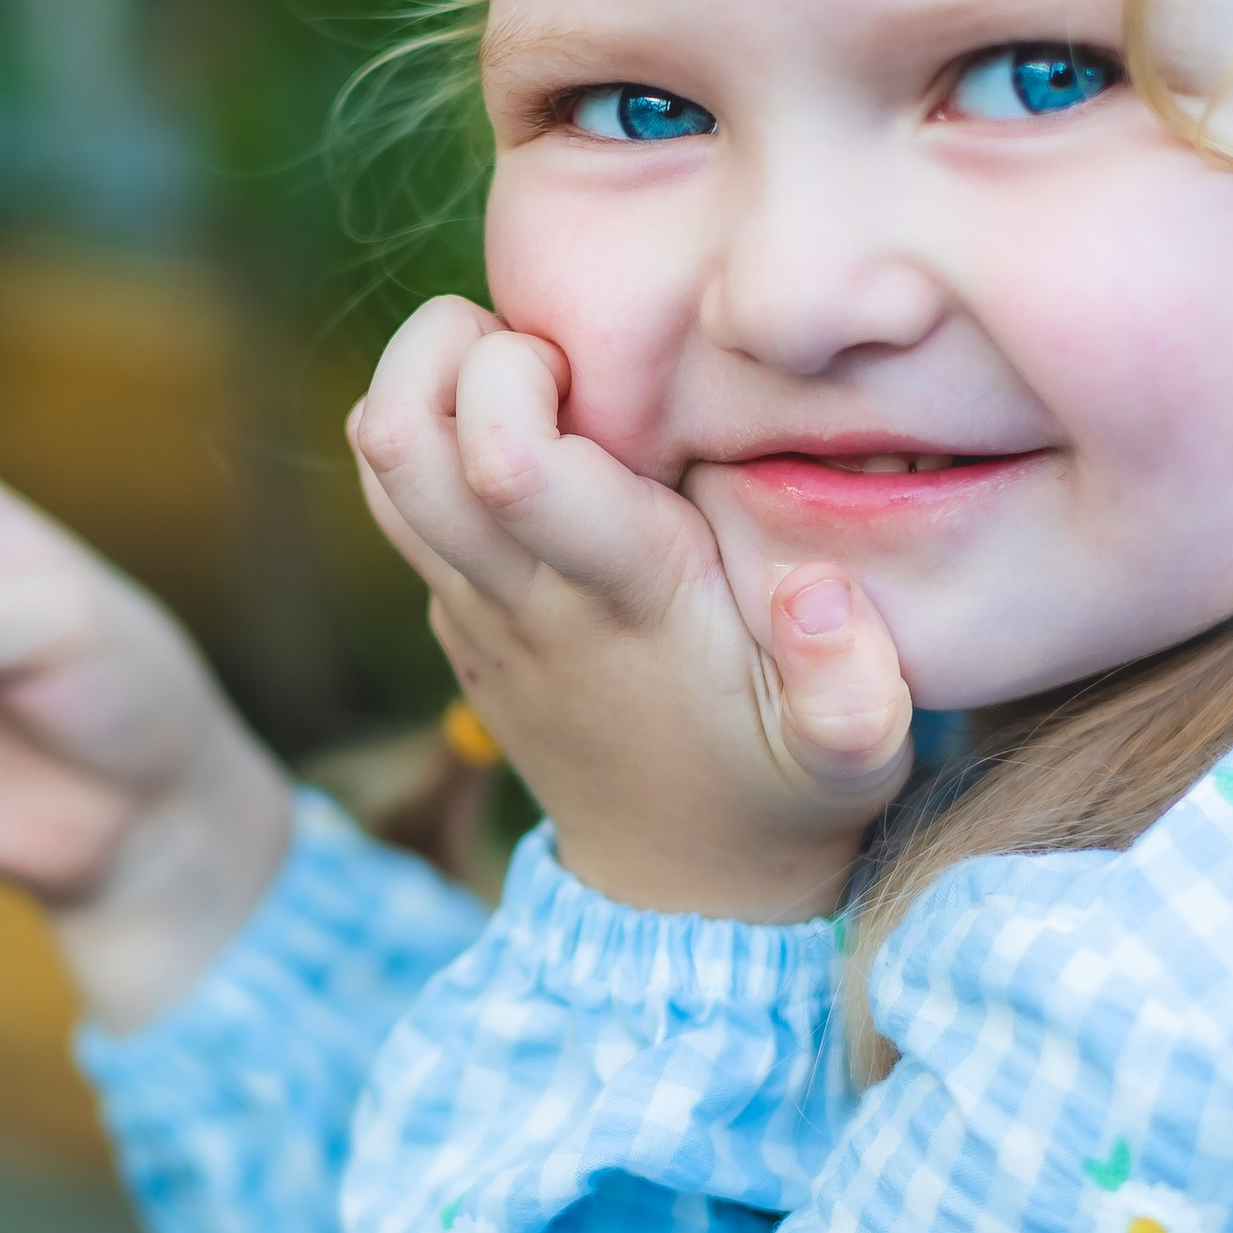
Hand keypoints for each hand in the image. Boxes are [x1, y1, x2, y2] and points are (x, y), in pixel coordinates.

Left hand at [352, 300, 911, 921]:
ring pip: (377, 458)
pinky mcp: (457, 614)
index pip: (505, 461)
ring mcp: (474, 609)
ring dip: (424, 382)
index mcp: (622, 598)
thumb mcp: (855, 757)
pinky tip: (525, 435)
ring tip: (526, 375)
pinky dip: (432, 432)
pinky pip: (396, 498)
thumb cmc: (783, 790)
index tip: (595, 364)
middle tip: (544, 345)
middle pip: (400, 436)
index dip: (517, 376)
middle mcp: (523, 597)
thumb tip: (819, 594)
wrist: (688, 887)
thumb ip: (855, 688)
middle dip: (449, 346)